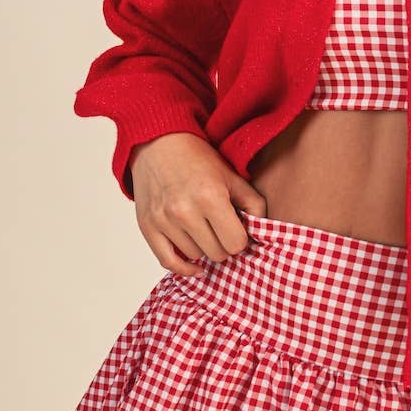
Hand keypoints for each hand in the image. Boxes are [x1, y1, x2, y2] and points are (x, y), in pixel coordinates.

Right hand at [129, 132, 267, 276]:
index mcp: (210, 197)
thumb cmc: (197, 159)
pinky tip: (195, 265)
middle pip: (217, 253)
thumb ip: (253, 204)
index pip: (236, 243)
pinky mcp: (148, 226)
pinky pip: (168, 262)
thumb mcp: (232, 176)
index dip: (240, 238)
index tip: (237, 228)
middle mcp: (185, 211)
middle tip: (221, 229)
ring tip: (204, 228)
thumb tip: (262, 232)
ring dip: (203, 247)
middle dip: (224, 243)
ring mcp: (164, 220)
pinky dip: (184, 267)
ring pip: (195, 257)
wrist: (158, 143)